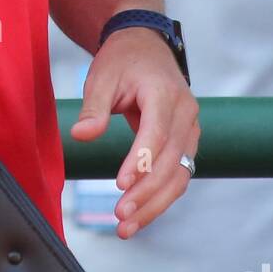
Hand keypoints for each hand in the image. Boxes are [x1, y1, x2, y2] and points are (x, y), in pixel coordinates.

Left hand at [69, 28, 199, 237]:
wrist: (144, 45)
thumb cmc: (123, 59)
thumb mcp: (101, 76)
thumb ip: (94, 107)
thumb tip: (82, 135)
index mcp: (164, 93)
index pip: (157, 133)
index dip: (141, 161)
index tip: (121, 185)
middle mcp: (185, 113)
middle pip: (172, 161)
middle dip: (146, 193)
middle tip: (120, 216)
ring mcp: (190, 129)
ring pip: (179, 175)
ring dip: (155, 204)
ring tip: (127, 226)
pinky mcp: (186, 142)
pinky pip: (179, 174)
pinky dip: (161, 197)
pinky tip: (140, 214)